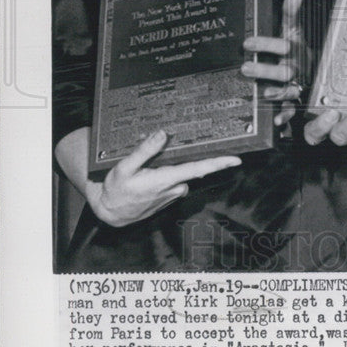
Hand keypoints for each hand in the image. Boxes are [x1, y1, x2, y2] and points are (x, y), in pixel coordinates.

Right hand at [84, 130, 240, 226]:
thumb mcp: (124, 167)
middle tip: (182, 145)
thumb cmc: (116, 190)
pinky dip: (171, 175)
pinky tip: (155, 172)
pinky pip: (177, 181)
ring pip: (183, 174)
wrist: (110, 212)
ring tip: (155, 163)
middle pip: (193, 168)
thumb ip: (144, 150)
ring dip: (175, 167)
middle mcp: (173, 188)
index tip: (235, 159)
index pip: (197, 169)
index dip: (218, 164)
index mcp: (164, 179)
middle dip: (192, 156)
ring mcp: (173, 194)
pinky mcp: (170, 197)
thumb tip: (162, 134)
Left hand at [241, 0, 310, 129]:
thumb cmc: (296, 51)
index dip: (267, 44)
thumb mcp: (293, 31)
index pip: (283, 45)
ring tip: (261, 93)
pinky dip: (285, 117)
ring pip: (288, 90)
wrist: (314, 73)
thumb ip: (291, 14)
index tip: (247, 43)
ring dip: (276, 92)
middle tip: (246, 68)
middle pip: (285, 70)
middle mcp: (296, 69)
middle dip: (266, 70)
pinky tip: (276, 120)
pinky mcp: (294, 103)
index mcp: (295, 50)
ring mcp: (296, 86)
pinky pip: (292, 111)